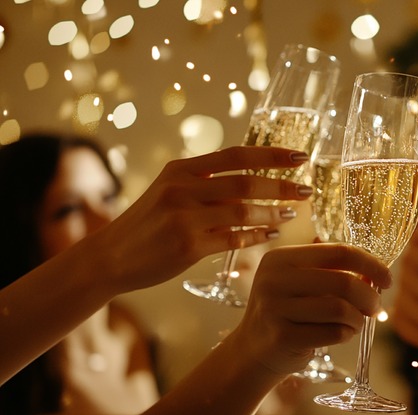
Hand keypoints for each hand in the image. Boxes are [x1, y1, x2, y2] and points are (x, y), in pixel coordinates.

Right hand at [92, 146, 311, 293]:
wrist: (111, 257)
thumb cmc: (149, 224)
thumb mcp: (170, 192)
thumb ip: (206, 184)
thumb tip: (253, 178)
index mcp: (181, 170)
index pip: (236, 155)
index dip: (271, 154)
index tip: (300, 156)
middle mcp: (182, 189)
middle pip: (245, 182)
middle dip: (282, 185)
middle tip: (307, 190)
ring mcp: (183, 217)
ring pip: (243, 211)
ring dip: (273, 213)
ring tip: (292, 215)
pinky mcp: (187, 246)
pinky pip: (233, 239)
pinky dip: (256, 236)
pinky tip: (271, 235)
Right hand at [235, 243, 390, 375]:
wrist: (254, 348)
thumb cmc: (289, 310)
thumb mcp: (301, 281)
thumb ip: (333, 271)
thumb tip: (376, 271)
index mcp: (282, 257)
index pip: (339, 251)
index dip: (370, 264)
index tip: (387, 278)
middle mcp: (274, 279)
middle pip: (343, 282)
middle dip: (369, 297)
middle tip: (375, 307)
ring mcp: (275, 308)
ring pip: (340, 309)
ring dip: (357, 319)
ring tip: (355, 322)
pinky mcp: (282, 337)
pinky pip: (332, 333)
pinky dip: (346, 334)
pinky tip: (341, 334)